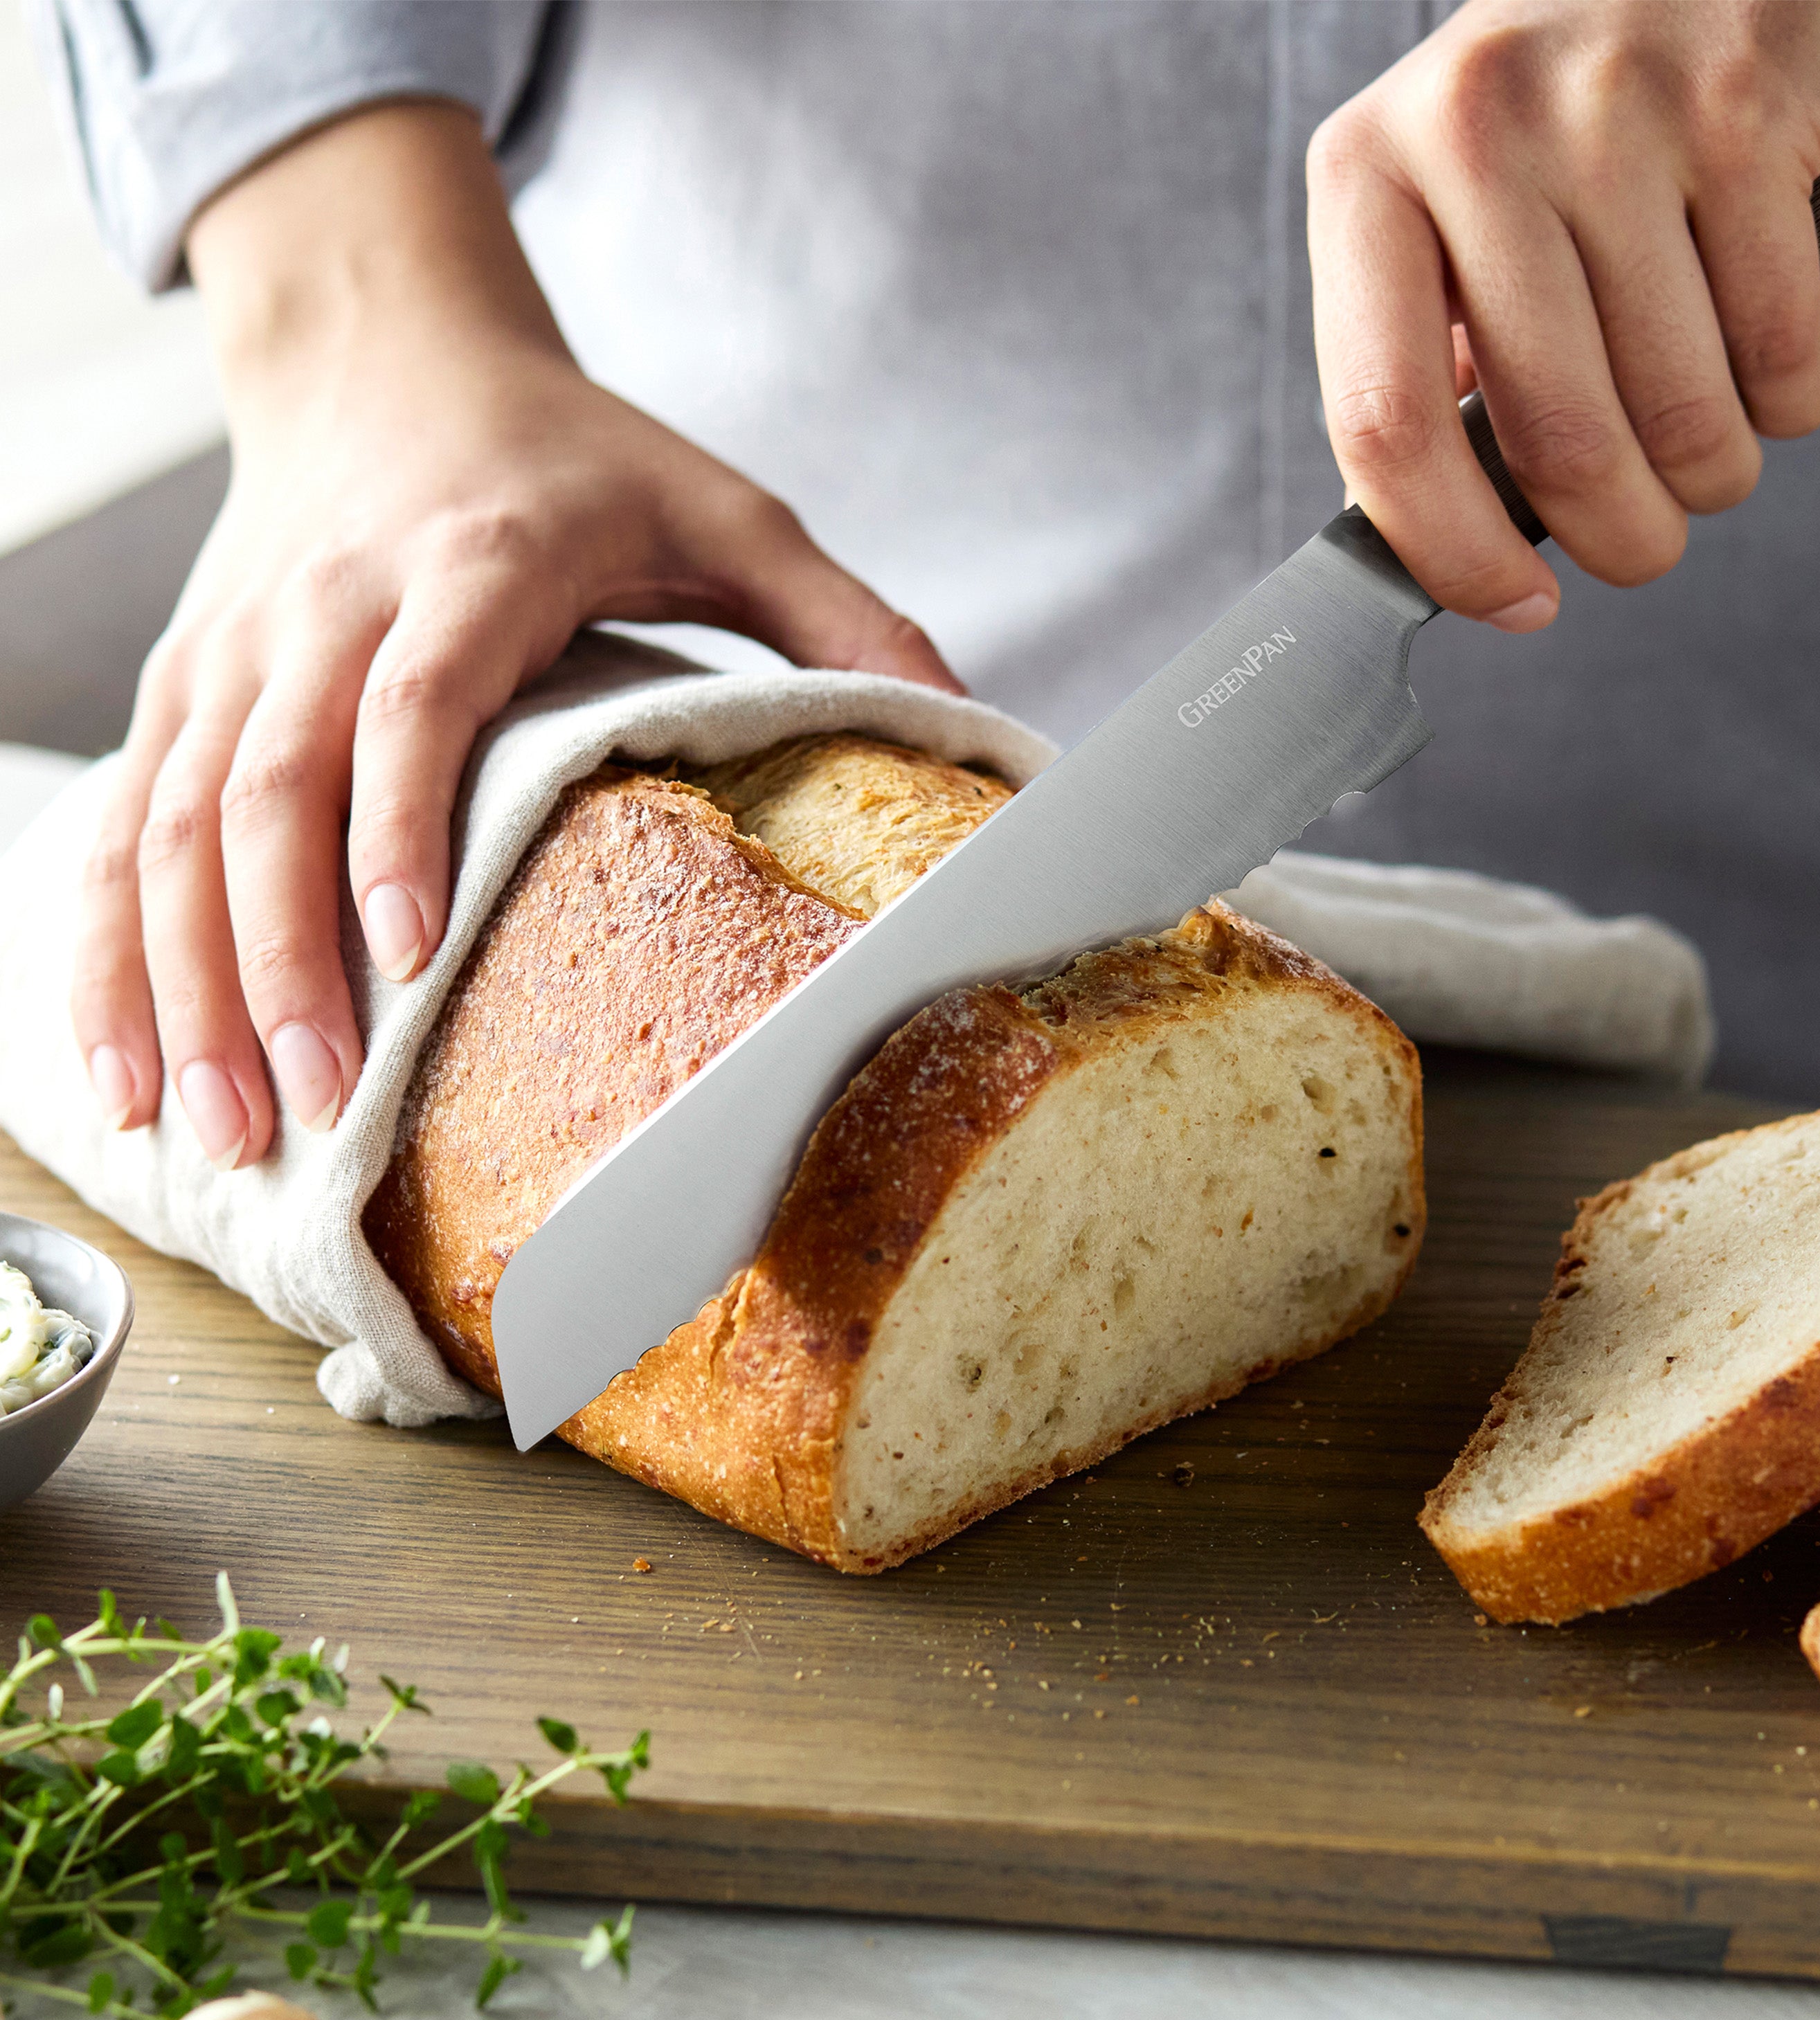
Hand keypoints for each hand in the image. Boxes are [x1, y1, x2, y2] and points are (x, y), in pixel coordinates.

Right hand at [74, 101, 957, 1166]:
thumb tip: (974, 720)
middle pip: (268, 788)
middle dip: (278, 960)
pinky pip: (119, 827)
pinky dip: (106, 953)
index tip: (411, 958)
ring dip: (179, 984)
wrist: (388, 352)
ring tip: (210, 1128)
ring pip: (174, 826)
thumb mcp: (726, 507)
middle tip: (315, 1110)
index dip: (399, 824)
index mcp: (473, 561)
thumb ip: (839, 611)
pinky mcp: (185, 686)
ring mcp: (238, 650)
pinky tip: (115, 1073)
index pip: (413, 701)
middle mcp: (329, 606)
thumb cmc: (574, 451)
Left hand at [1307, 0, 1819, 627]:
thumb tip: (1447, 533)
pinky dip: (1786, 402)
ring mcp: (1612, 113)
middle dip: (1617, 539)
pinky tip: (1770, 386)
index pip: (1384, 426)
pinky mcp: (1744, 107)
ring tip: (1706, 467)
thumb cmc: (1548, 125)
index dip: (1453, 552)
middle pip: (1553, 437)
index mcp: (1364, 180)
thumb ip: (1420, 359)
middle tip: (1640, 552)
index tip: (1513, 607)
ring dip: (1708, 481)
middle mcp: (1474, 136)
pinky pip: (1778, 339)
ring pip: (1678, 405)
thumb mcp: (1435, 210)